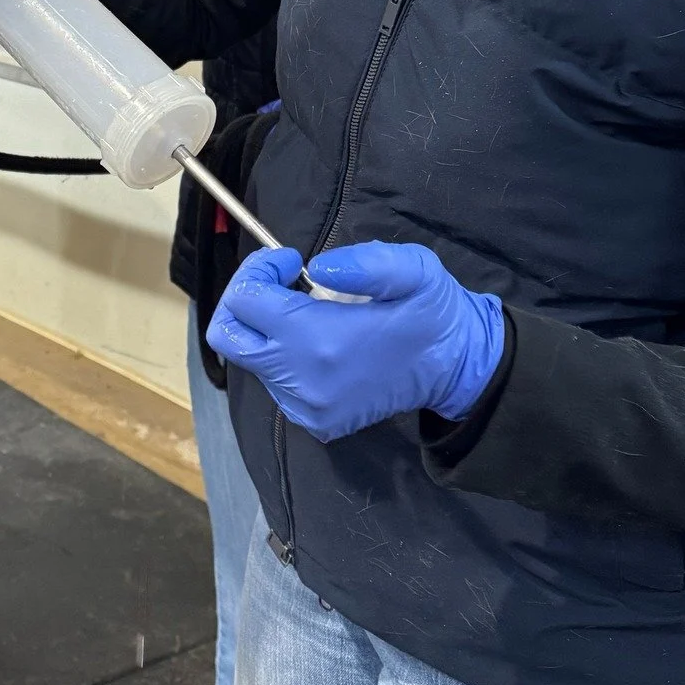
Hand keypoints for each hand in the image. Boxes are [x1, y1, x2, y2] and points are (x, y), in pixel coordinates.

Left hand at [206, 241, 504, 442]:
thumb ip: (366, 263)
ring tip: (312, 313)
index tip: (291, 262)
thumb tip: (317, 267)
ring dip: (268, 329)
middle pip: (227, 337)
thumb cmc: (433, 314)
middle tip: (280, 283)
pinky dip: (283, 357)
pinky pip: (275, 384)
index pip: (245, 301)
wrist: (457, 371)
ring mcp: (305, 407)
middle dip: (243, 300)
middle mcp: (302, 380)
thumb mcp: (414, 271)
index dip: (259, 270)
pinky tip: (320, 344)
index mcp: (320, 340)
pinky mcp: (315, 422)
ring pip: (251, 360)